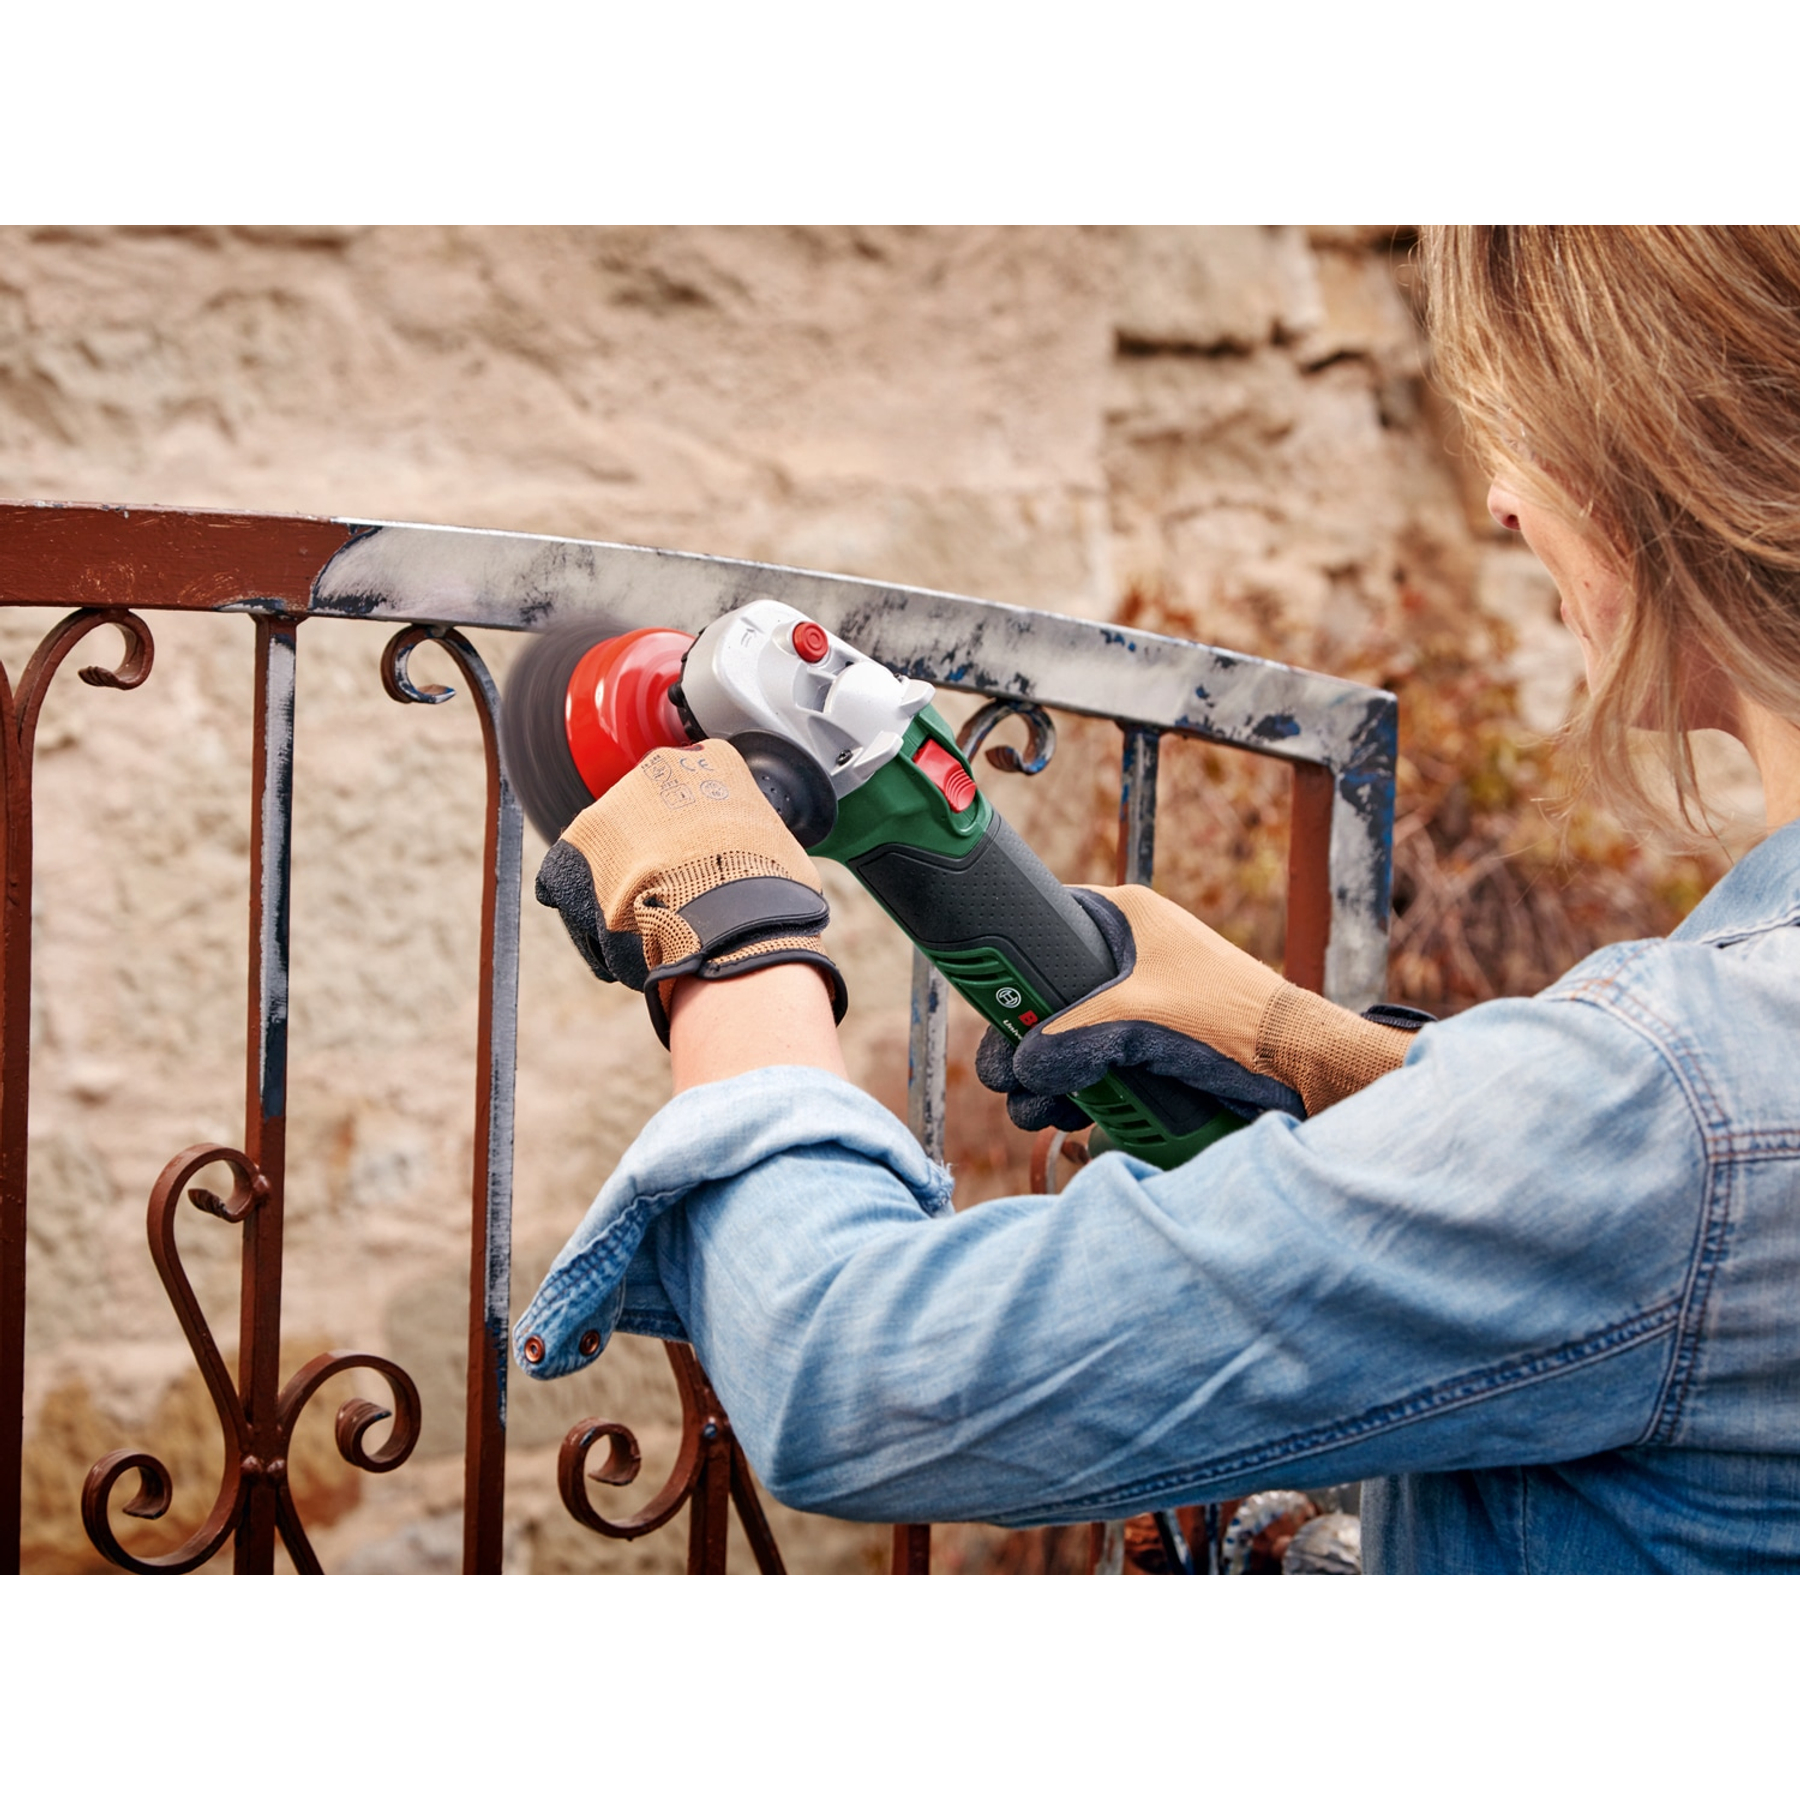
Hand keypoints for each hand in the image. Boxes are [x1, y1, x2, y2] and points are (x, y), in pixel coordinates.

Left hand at [534, 738, 847, 1044]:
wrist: (726, 918)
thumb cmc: (766, 889)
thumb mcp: (783, 851)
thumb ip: (761, 844)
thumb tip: (764, 867)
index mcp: (715, 761)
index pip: (700, 786)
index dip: (701, 833)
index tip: (706, 861)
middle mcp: (660, 768)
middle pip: (650, 812)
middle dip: (658, 853)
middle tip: (678, 896)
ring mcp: (616, 800)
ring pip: (615, 847)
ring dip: (626, 883)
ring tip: (652, 923)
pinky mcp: (579, 840)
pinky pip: (578, 880)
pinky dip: (593, 912)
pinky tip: (621, 935)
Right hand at [976, 885, 1425, 1129]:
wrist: (1298, 1070)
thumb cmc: (1236, 1021)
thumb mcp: (1140, 1019)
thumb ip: (1074, 1037)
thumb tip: (1024, 1069)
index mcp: (1124, 919)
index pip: (1040, 924)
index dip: (1007, 963)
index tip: (985, 1000)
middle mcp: (1126, 954)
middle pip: (1042, 994)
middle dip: (1022, 1043)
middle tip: (1008, 1078)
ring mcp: (1135, 1000)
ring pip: (1063, 1035)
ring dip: (1044, 1076)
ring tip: (1042, 1109)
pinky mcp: (1146, 1042)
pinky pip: (1092, 1061)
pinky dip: (1075, 1088)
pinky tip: (1072, 1113)